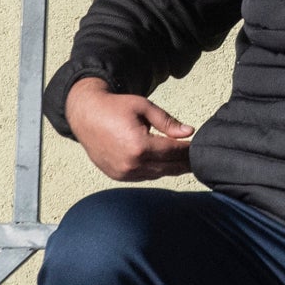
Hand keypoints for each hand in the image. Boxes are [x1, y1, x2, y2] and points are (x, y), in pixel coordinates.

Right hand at [68, 77, 196, 181]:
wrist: (85, 115)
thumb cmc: (114, 108)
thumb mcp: (143, 107)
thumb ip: (167, 122)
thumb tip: (189, 132)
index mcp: (140, 146)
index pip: (174, 151)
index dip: (189, 149)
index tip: (199, 146)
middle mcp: (132, 164)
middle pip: (169, 167)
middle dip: (184, 162)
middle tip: (197, 157)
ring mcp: (124, 173)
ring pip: (158, 174)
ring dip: (171, 168)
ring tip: (183, 160)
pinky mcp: (118, 176)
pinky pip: (144, 177)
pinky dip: (156, 170)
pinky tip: (164, 163)